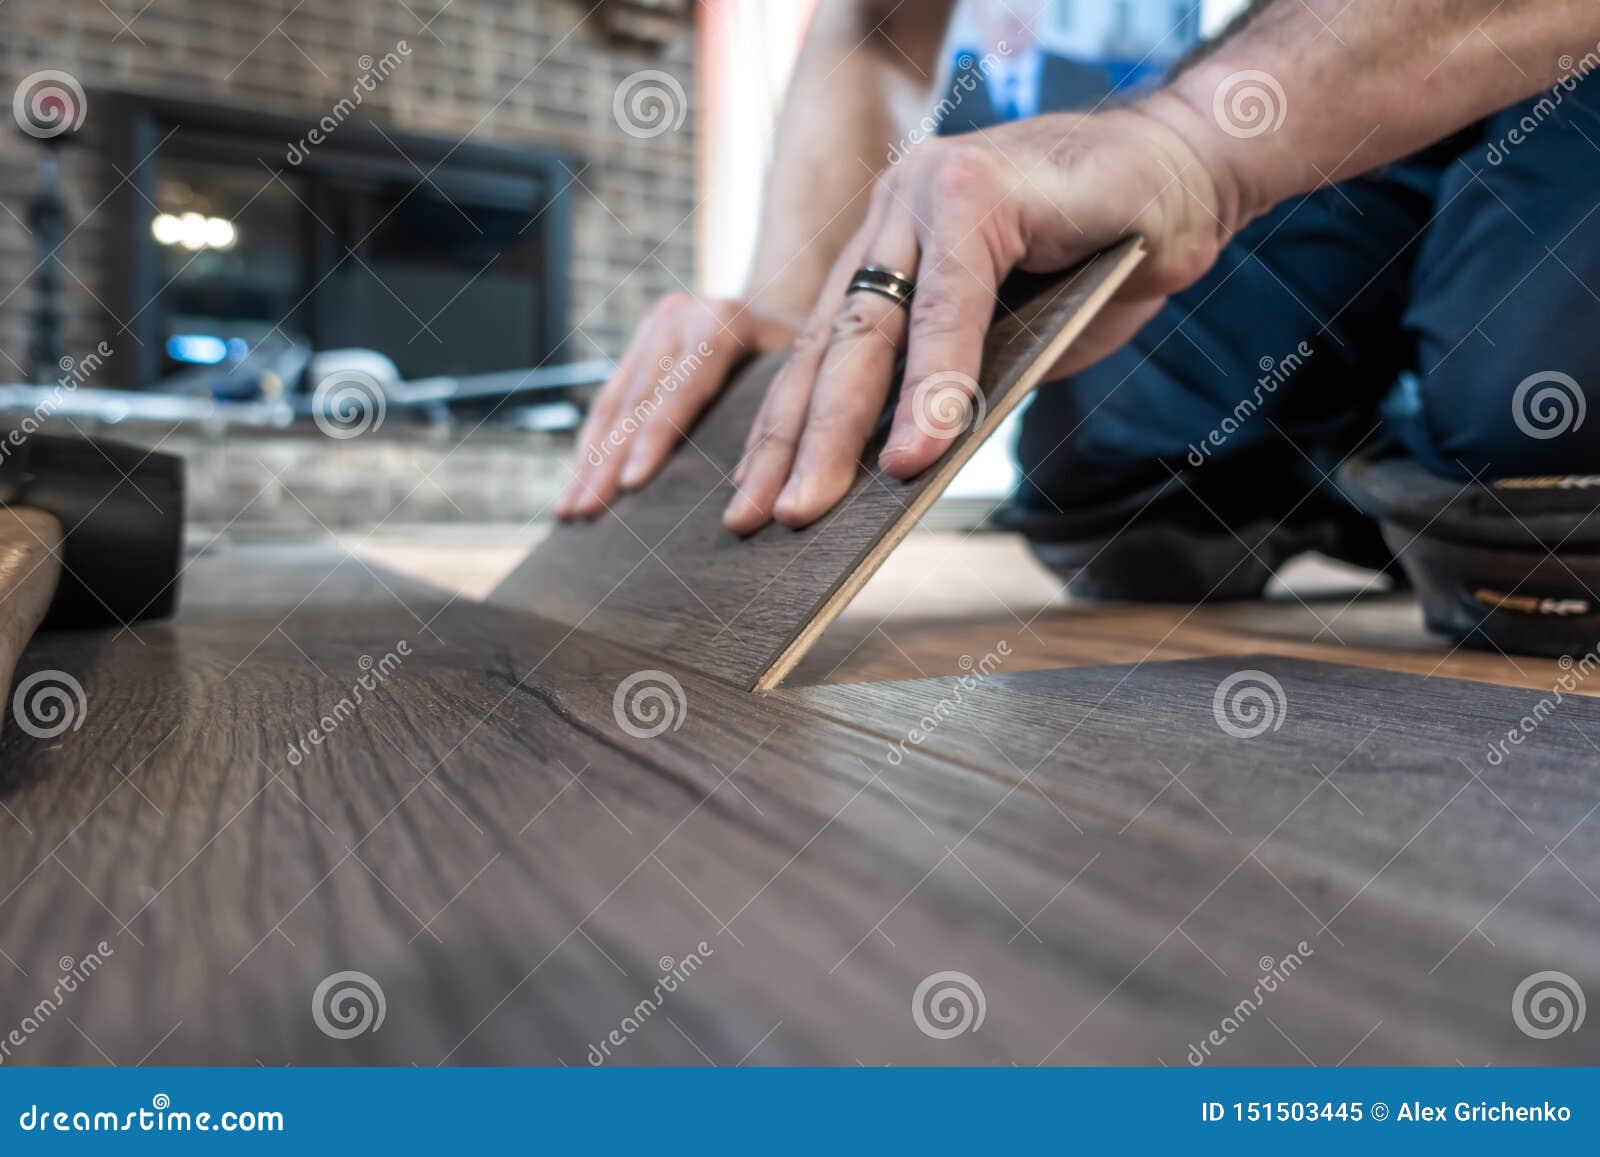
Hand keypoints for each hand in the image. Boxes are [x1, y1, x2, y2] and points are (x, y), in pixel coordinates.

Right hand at [555, 295, 796, 519]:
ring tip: (569, 510)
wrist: (782, 299)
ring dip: (588, 461)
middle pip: (639, 401)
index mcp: (723, 322)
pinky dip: (591, 445)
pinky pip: (609, 400)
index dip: (655, 438)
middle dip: (607, 462)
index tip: (631, 485)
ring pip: (614, 403)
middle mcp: (680, 316)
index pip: (682, 389)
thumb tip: (759, 491)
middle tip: (586, 512)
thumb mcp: (802, 374)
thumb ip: (776, 417)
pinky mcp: (638, 342)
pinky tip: (576, 482)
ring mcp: (653, 327)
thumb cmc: (802, 355)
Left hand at [722, 98, 1239, 534]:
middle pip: (830, 349)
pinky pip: (946, 308)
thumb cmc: (1103, 254)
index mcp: (888, 249)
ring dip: (841, 430)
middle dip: (790, 445)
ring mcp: (925, 193)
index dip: (785, 431)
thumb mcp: (1015, 336)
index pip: (824, 353)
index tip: (753, 502)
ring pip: (872, 331)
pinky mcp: (974, 188)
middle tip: (760, 522)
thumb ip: (957, 379)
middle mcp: (891, 216)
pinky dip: (933, 387)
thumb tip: (901, 464)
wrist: (1190, 171)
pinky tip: (916, 452)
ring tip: (814, 504)